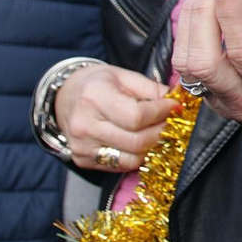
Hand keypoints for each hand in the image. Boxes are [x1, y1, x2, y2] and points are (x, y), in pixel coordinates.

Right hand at [55, 63, 178, 171]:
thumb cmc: (97, 84)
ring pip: (132, 158)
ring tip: (156, 132)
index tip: (174, 107)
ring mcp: (82, 146)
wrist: (64, 96)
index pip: (137, 116)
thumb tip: (176, 102)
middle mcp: (85, 124)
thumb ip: (151, 89)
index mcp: (94, 97)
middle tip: (170, 122)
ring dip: (151, 147)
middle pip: (137, 141)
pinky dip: (136, 155)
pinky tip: (139, 141)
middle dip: (161, 132)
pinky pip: (120, 165)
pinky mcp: (83, 159)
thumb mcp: (123, 76)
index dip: (162, 113)